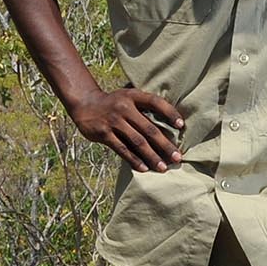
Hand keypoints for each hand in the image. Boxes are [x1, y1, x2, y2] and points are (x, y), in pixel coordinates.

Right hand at [70, 87, 185, 171]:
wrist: (85, 104)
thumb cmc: (114, 103)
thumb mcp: (128, 96)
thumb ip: (144, 105)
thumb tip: (170, 122)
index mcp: (133, 96)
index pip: (155, 102)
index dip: (169, 113)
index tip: (181, 126)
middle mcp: (124, 107)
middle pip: (148, 128)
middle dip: (165, 144)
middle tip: (177, 157)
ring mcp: (113, 121)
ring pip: (137, 142)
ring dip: (152, 156)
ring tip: (163, 167)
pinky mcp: (104, 134)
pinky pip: (122, 149)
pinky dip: (134, 160)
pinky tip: (144, 168)